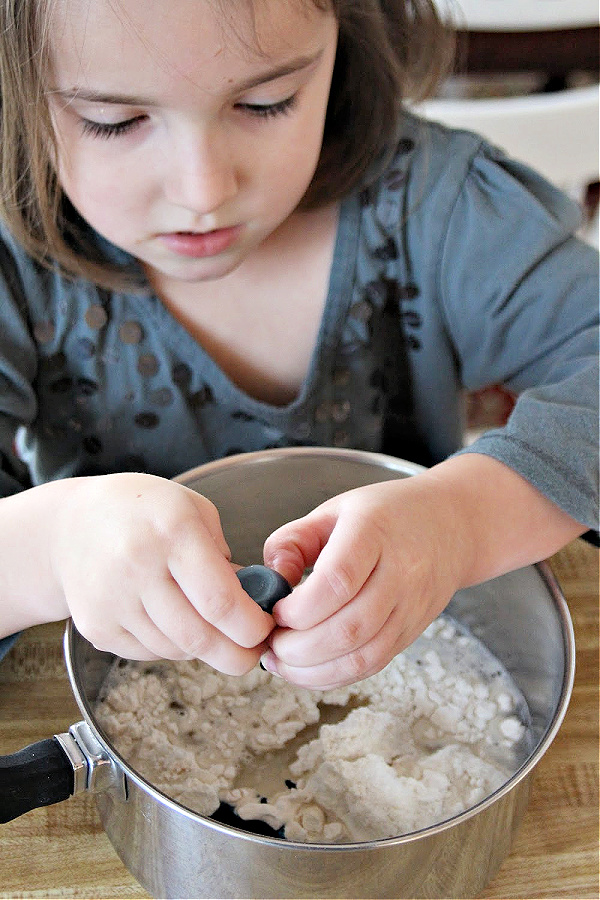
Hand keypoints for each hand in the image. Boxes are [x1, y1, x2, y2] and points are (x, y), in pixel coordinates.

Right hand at [49, 473, 273, 672]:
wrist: (70, 525)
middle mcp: (138, 566)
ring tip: (211, 629)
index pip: (221, 600)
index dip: (252, 626)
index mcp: (172, 531)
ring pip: (176, 650)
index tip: (266, 628)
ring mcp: (112, 600)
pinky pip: (149, 653)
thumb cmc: (143, 512)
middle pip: (200, 637)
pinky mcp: (96, 626)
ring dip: (204, 650)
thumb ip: (223, 555)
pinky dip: (171, 647)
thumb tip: (252, 602)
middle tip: (252, 654)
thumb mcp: (192, 509)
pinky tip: (173, 623)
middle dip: (237, 656)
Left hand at [262, 452, 584, 690]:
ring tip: (279, 661)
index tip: (275, 610)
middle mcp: (400, 573)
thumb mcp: (334, 511)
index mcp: (374, 532)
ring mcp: (409, 607)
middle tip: (269, 643)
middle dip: (298, 647)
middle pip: (349, 627)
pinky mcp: (411, 633)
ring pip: (362, 655)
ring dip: (312, 670)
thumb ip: (293, 542)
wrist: (451, 525)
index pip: (338, 580)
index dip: (300, 607)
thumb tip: (270, 584)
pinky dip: (333, 676)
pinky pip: (372, 666)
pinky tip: (305, 670)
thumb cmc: (385, 515)